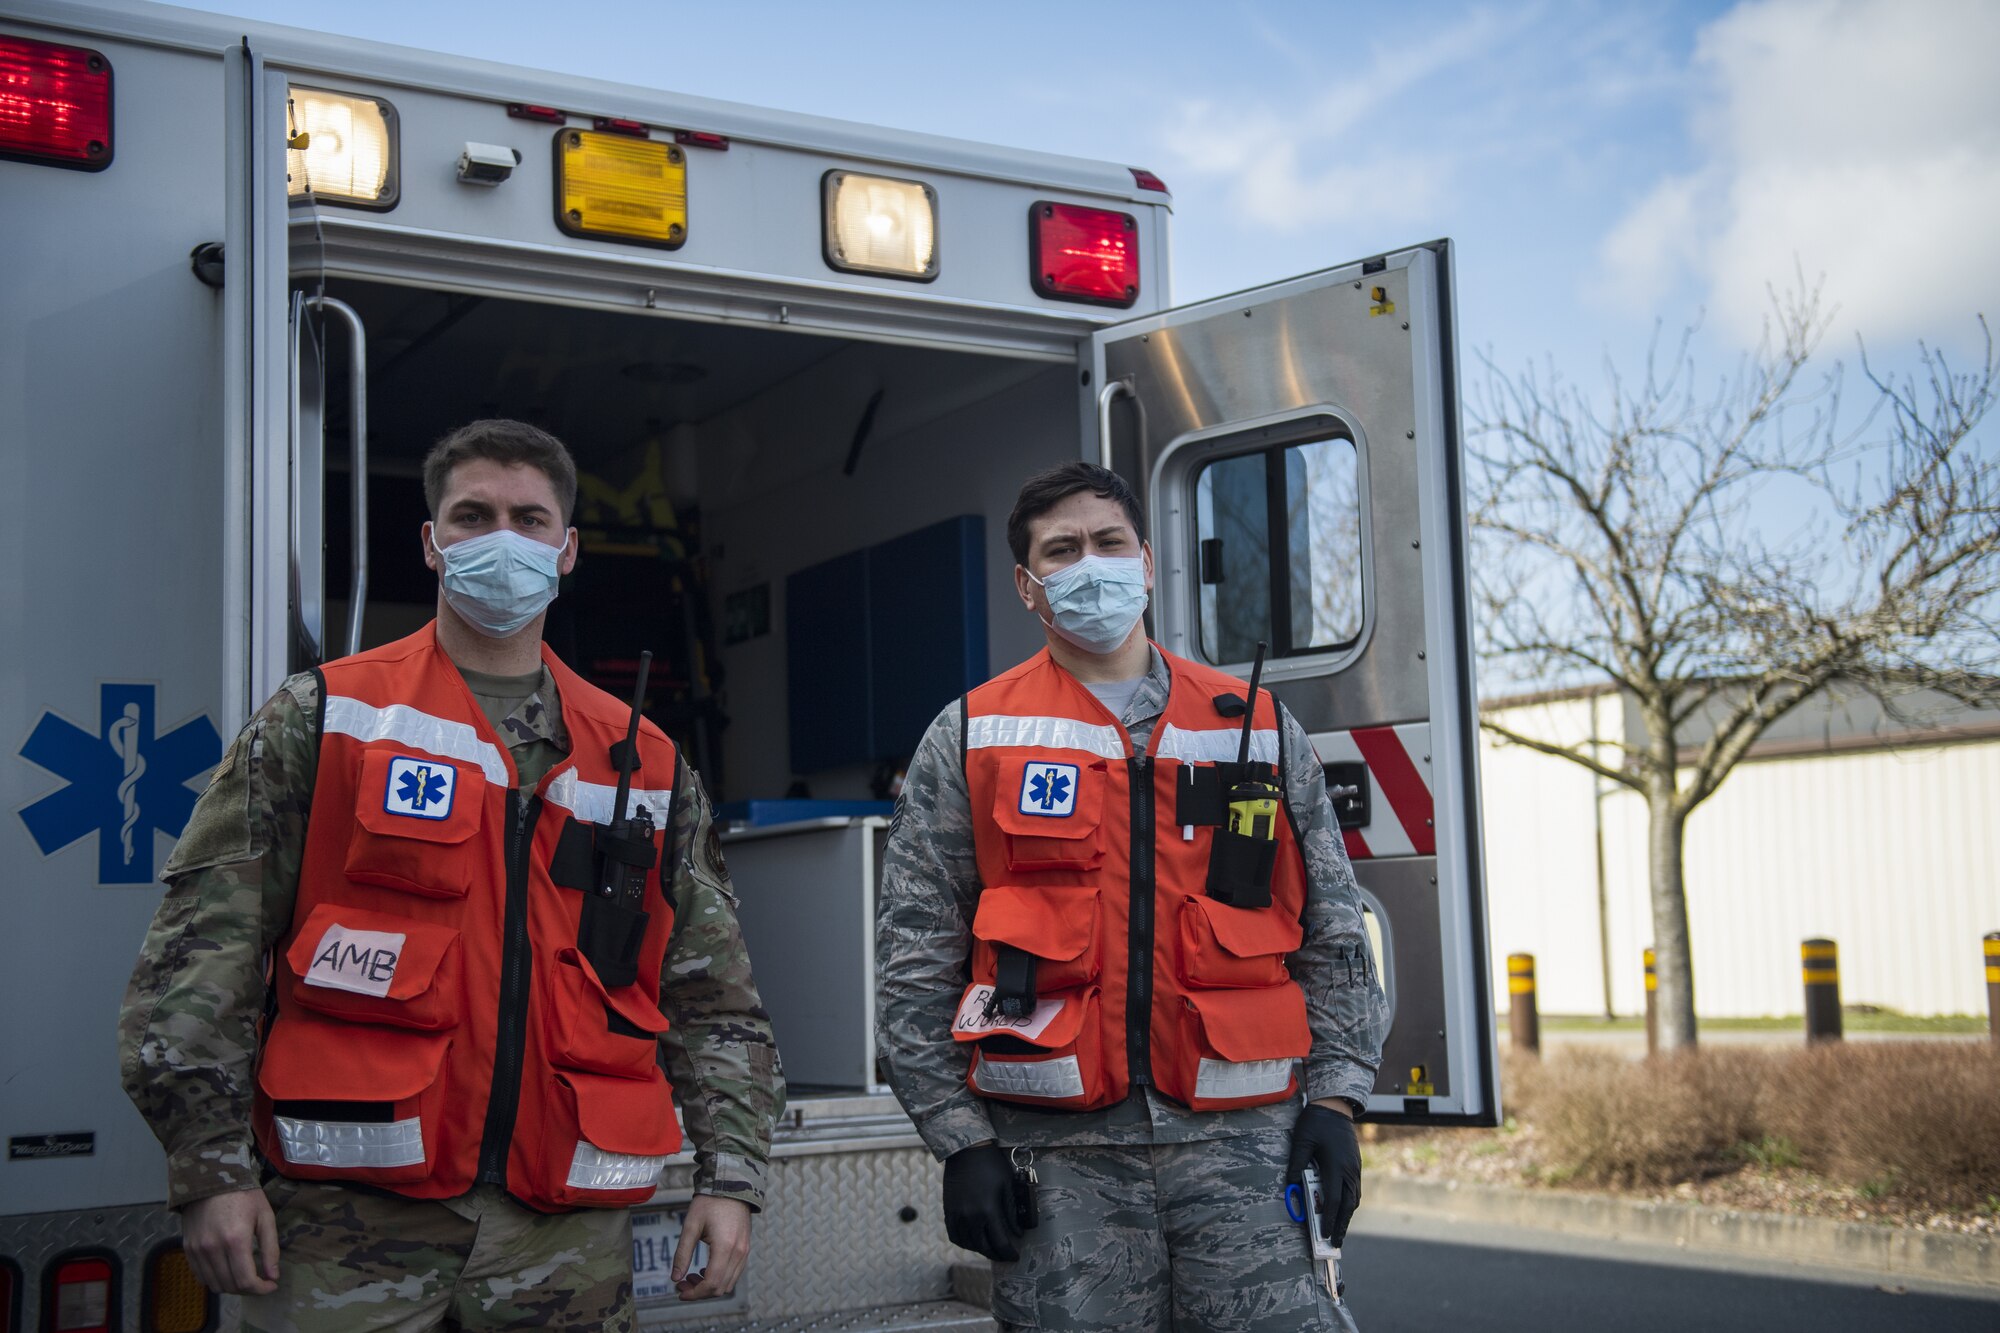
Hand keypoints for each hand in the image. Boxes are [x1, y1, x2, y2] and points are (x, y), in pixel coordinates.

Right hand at [180, 1188, 279, 1294]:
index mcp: (235, 1240)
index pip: (246, 1281)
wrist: (211, 1178)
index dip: (261, 1289)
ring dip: (232, 1287)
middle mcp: (213, 1249)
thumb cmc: (244, 1195)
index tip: (271, 1285)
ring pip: (214, 1285)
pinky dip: (216, 1280)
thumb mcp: (265, 1216)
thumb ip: (271, 1248)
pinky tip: (228, 1270)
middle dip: (249, 1289)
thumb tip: (273, 1276)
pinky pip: (201, 1276)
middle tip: (261, 1281)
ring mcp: (197, 1251)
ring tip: (245, 1276)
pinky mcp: (188, 1249)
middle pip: (230, 1286)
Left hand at [672, 1194, 751, 1299]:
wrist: (731, 1184)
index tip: (679, 1291)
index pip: (711, 1283)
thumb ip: (682, 1253)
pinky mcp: (746, 1248)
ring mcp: (745, 1251)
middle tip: (682, 1284)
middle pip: (721, 1288)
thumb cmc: (710, 1202)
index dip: (694, 1293)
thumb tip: (675, 1278)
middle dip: (700, 1292)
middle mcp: (739, 1252)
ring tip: (691, 1276)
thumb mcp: (691, 1225)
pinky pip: (734, 1273)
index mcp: (725, 1247)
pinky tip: (705, 1270)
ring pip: (729, 1283)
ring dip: (710, 1286)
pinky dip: (719, 1278)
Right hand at [941, 1141, 1021, 1261]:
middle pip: (984, 1247)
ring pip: (968, 1244)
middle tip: (1004, 1256)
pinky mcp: (948, 1211)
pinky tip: (973, 1241)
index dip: (1009, 1253)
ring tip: (990, 1249)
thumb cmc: (991, 1165)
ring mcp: (956, 1215)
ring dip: (980, 1250)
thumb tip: (1018, 1233)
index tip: (1015, 1257)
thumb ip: (1011, 1212)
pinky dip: (965, 1243)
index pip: (1000, 1242)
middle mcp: (970, 1217)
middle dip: (996, 1254)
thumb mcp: (1007, 1186)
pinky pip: (954, 1236)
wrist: (966, 1151)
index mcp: (988, 1210)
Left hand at [1287, 1103, 1362, 1245]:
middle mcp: (1349, 1171)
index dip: (1329, 1220)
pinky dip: (1348, 1203)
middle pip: (1348, 1205)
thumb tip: (1290, 1185)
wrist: (1335, 1106)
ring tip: (1337, 1231)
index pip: (1334, 1200)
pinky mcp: (1355, 1165)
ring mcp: (1354, 1168)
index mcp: (1336, 1167)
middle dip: (1341, 1226)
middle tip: (1334, 1244)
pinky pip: (1354, 1190)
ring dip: (1346, 1216)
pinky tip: (1341, 1209)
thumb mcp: (1301, 1141)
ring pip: (1354, 1199)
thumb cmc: (1316, 1123)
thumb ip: (1297, 1164)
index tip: (1325, 1235)